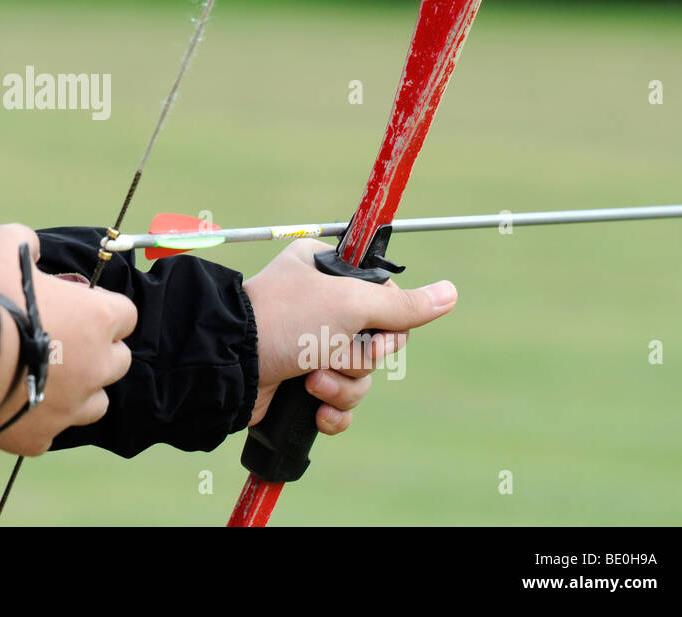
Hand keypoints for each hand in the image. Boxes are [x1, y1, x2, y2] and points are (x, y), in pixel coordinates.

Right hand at [0, 224, 137, 455]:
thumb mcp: (4, 245)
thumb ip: (24, 241)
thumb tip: (28, 245)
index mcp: (98, 319)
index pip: (126, 314)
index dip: (102, 308)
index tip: (77, 306)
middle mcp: (96, 366)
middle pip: (118, 361)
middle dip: (98, 351)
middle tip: (63, 340)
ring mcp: (71, 408)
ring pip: (96, 403)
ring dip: (80, 390)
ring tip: (48, 377)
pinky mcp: (41, 438)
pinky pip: (50, 432)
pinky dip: (39, 419)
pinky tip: (15, 405)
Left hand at [242, 238, 457, 434]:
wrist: (231, 366)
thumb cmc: (285, 320)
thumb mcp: (350, 303)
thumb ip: (403, 305)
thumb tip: (450, 294)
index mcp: (325, 269)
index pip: (385, 298)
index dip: (388, 322)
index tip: (376, 327)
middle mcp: (318, 304)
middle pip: (376, 341)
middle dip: (360, 358)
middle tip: (335, 352)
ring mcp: (307, 345)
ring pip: (359, 376)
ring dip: (342, 385)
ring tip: (311, 379)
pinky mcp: (299, 383)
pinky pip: (339, 404)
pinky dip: (332, 411)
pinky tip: (314, 408)